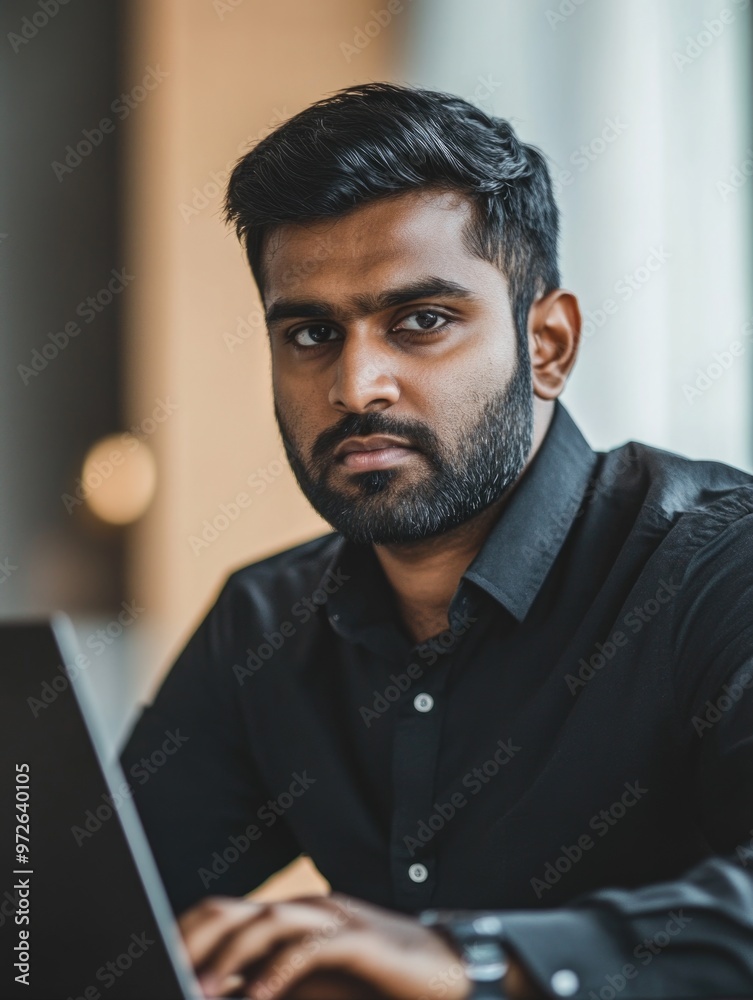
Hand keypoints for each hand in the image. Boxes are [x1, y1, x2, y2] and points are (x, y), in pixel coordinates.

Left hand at [179, 892, 472, 998]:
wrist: (452, 972)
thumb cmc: (382, 983)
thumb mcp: (319, 986)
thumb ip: (275, 984)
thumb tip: (226, 994)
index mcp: (295, 917)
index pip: (228, 913)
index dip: (188, 934)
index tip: (156, 959)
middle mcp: (311, 910)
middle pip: (237, 910)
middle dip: (194, 940)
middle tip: (163, 966)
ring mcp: (337, 920)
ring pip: (269, 922)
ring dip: (227, 957)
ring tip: (195, 989)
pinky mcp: (363, 941)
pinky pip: (311, 951)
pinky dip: (277, 975)